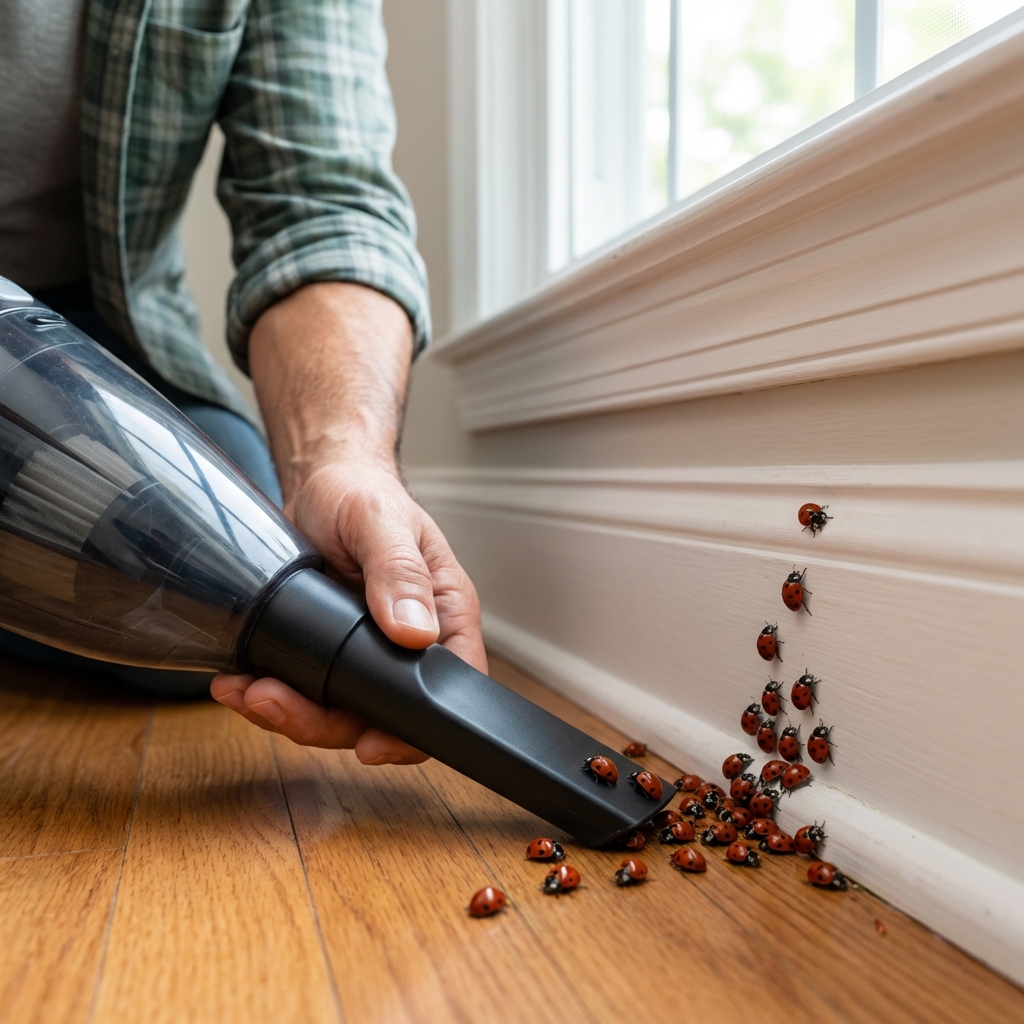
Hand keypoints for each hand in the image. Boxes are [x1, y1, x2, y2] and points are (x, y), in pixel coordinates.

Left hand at [210, 283, 485, 761]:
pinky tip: (240, 680)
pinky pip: (305, 692)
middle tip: (273, 702)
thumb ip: (400, 572)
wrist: (321, 483)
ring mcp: (365, 652)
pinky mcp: (326, 653)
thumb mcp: (382, 521)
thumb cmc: (363, 493)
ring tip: (246, 691)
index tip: (371, 744)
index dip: (415, 729)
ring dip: (288, 713)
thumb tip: (414, 631)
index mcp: (443, 614)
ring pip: (339, 713)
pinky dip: (269, 695)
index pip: (450, 688)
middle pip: (384, 715)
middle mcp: (408, 642)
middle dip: (325, 723)